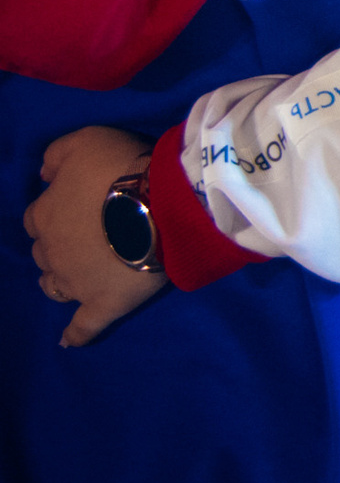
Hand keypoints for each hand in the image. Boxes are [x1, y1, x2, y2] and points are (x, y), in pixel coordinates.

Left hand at [24, 127, 164, 346]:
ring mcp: (75, 283)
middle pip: (44, 254)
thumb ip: (56, 155)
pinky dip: (76, 335)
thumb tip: (43, 175)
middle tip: (89, 235)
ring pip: (55, 288)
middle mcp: (51, 253)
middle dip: (59, 247)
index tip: (79, 206)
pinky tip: (69, 341)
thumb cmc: (121, 169)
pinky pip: (84, 327)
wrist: (160, 204)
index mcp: (44, 216)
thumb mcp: (84, 140)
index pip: (36, 218)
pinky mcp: (103, 304)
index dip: (56, 212)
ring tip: (81, 276)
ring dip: (62, 281)